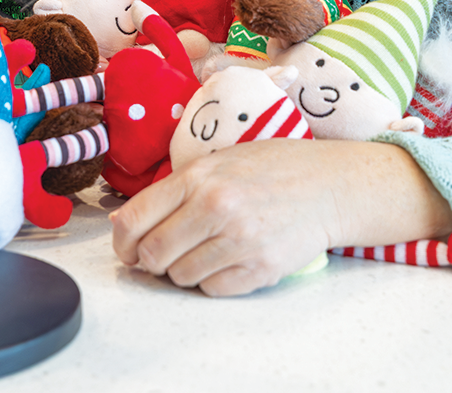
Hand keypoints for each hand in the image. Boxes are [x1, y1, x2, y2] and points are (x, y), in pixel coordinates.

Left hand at [110, 139, 451, 296]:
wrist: (329, 185)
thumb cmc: (272, 168)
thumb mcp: (219, 161)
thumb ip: (174, 188)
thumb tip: (126, 222)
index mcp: (198, 177)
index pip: (135, 219)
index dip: (122, 241)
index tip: (127, 248)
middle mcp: (215, 208)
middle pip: (153, 254)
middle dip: (149, 261)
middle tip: (160, 256)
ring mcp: (239, 240)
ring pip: (180, 277)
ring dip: (182, 271)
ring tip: (202, 252)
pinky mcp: (260, 267)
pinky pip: (213, 289)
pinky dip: (211, 281)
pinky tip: (225, 260)